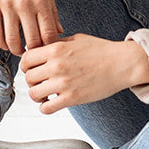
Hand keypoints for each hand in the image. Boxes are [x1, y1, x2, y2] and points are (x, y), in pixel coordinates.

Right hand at [0, 0, 62, 53]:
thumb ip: (52, 10)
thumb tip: (59, 31)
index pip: (49, 34)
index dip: (50, 47)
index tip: (49, 50)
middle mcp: (25, 3)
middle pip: (32, 40)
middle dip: (35, 51)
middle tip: (35, 54)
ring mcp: (7, 4)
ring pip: (12, 40)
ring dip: (17, 50)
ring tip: (20, 51)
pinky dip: (0, 43)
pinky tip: (5, 44)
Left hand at [20, 35, 148, 113]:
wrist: (122, 63)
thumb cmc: (102, 50)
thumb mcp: (76, 39)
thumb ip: (57, 43)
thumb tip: (41, 49)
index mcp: (56, 49)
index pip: (26, 59)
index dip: (27, 65)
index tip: (33, 69)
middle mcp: (57, 66)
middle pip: (28, 77)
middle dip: (33, 81)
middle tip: (41, 82)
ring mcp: (63, 83)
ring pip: (33, 94)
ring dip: (38, 95)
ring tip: (46, 94)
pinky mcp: (72, 98)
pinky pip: (46, 108)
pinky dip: (46, 107)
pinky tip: (53, 102)